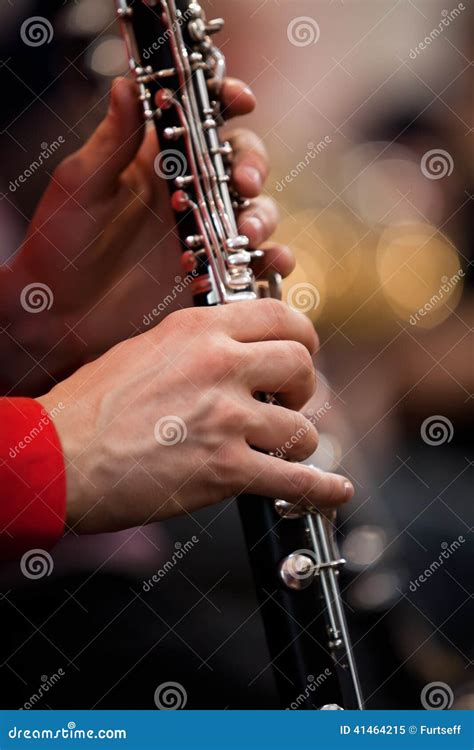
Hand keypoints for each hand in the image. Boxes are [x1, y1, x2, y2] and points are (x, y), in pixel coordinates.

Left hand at [3, 78, 291, 393]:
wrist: (61, 312)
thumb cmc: (60, 244)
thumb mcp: (81, 186)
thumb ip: (112, 141)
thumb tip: (127, 84)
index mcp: (159, 162)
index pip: (205, 120)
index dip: (230, 102)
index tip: (243, 102)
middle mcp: (189, 194)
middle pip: (242, 164)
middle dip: (253, 166)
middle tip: (244, 184)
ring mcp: (205, 235)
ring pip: (257, 213)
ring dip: (262, 217)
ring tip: (245, 236)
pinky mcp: (214, 273)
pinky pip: (255, 264)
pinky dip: (270, 262)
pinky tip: (264, 264)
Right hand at [37, 300, 352, 534]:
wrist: (57, 457)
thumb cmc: (90, 406)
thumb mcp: (143, 348)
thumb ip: (195, 344)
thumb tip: (234, 351)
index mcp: (200, 331)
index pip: (281, 317)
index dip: (303, 337)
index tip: (301, 353)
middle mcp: (220, 366)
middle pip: (303, 365)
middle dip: (304, 387)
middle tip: (288, 400)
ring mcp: (226, 419)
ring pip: (302, 427)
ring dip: (299, 440)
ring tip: (281, 447)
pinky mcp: (225, 470)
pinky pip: (295, 480)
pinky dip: (322, 488)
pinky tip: (335, 490)